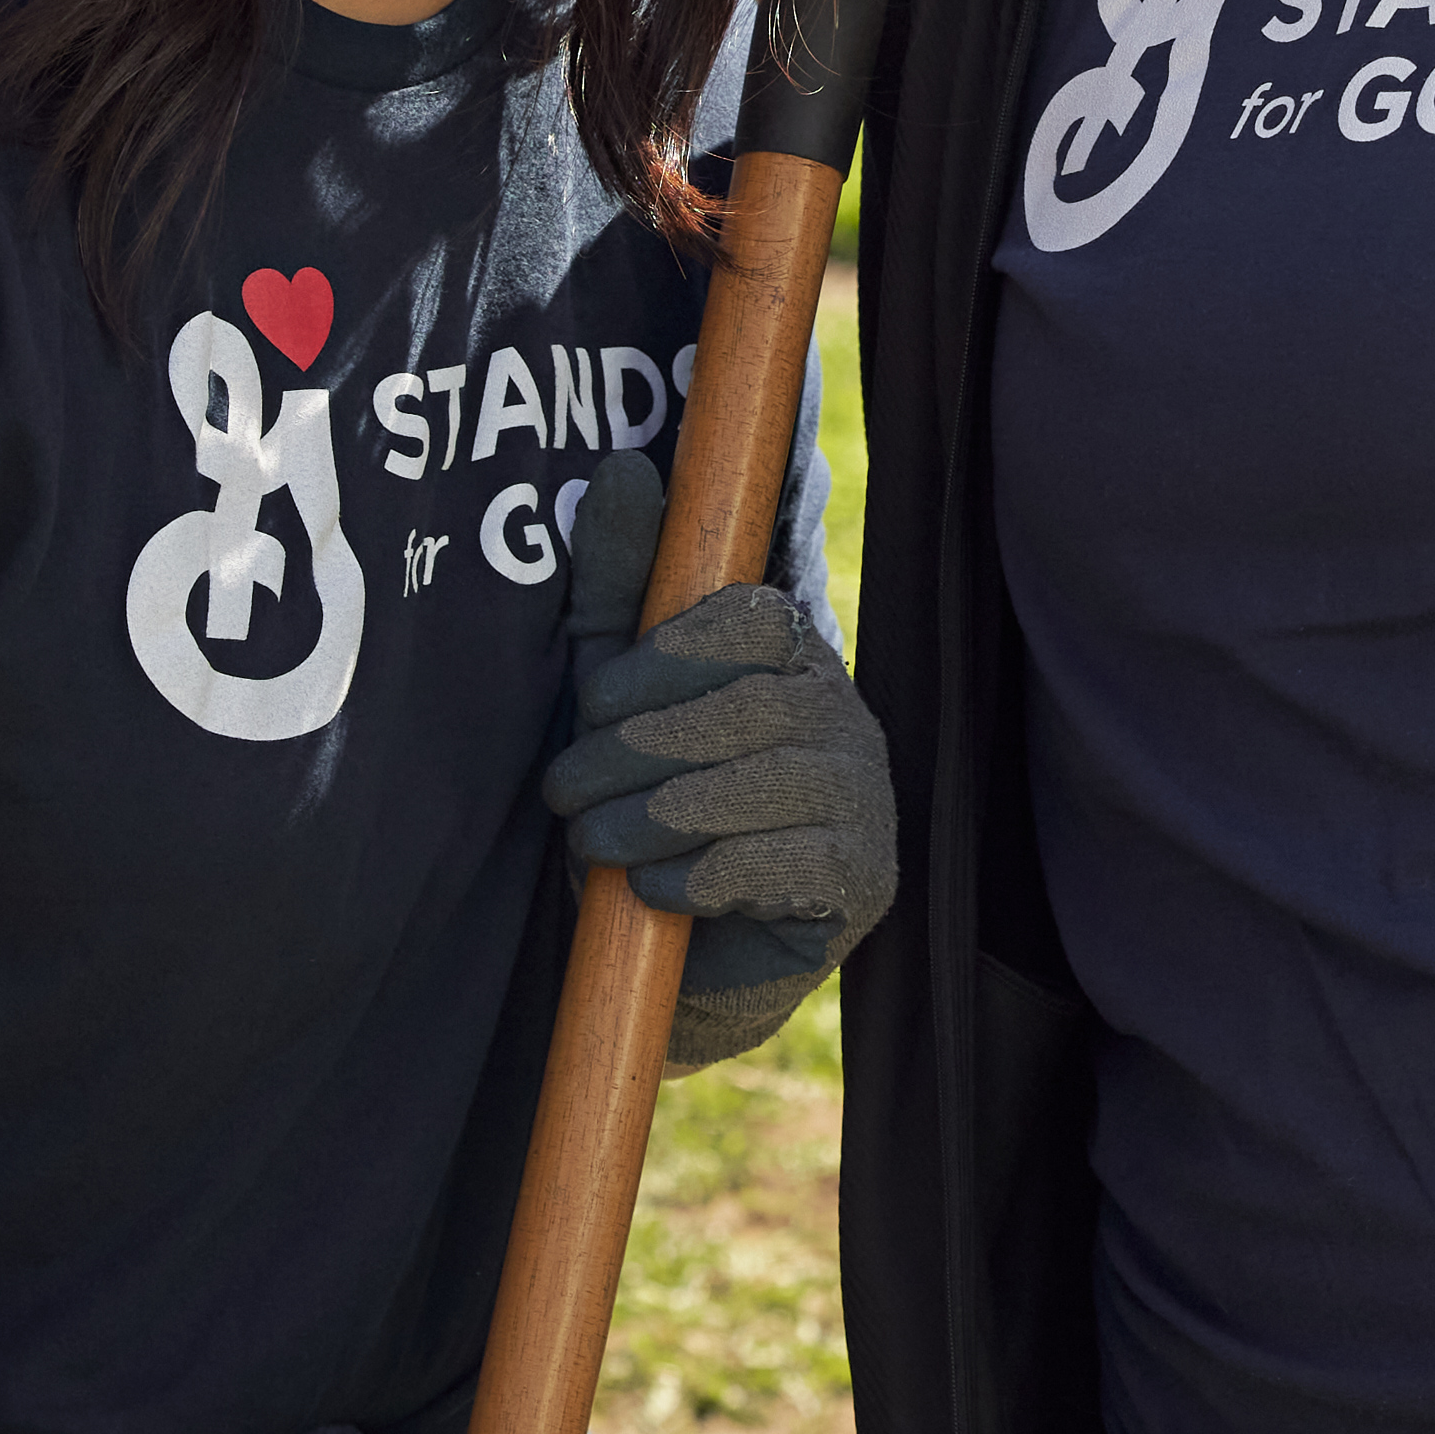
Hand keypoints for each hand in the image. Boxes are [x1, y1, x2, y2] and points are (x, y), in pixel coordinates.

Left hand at [542, 526, 896, 1067]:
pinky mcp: (866, 880)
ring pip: (760, 782)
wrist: (667, 965)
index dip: (661, 658)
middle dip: (634, 752)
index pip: (749, 615)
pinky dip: (701, 877)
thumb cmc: (641, 811)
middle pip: (746, 703)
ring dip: (654, 817)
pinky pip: (781, 862)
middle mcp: (845, 715)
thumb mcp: (612, 695)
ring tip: (596, 846)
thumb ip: (617, 589)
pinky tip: (661, 891)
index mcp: (791, 655)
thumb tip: (625, 468)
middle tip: (566, 792)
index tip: (592, 704)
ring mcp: (868, 798)